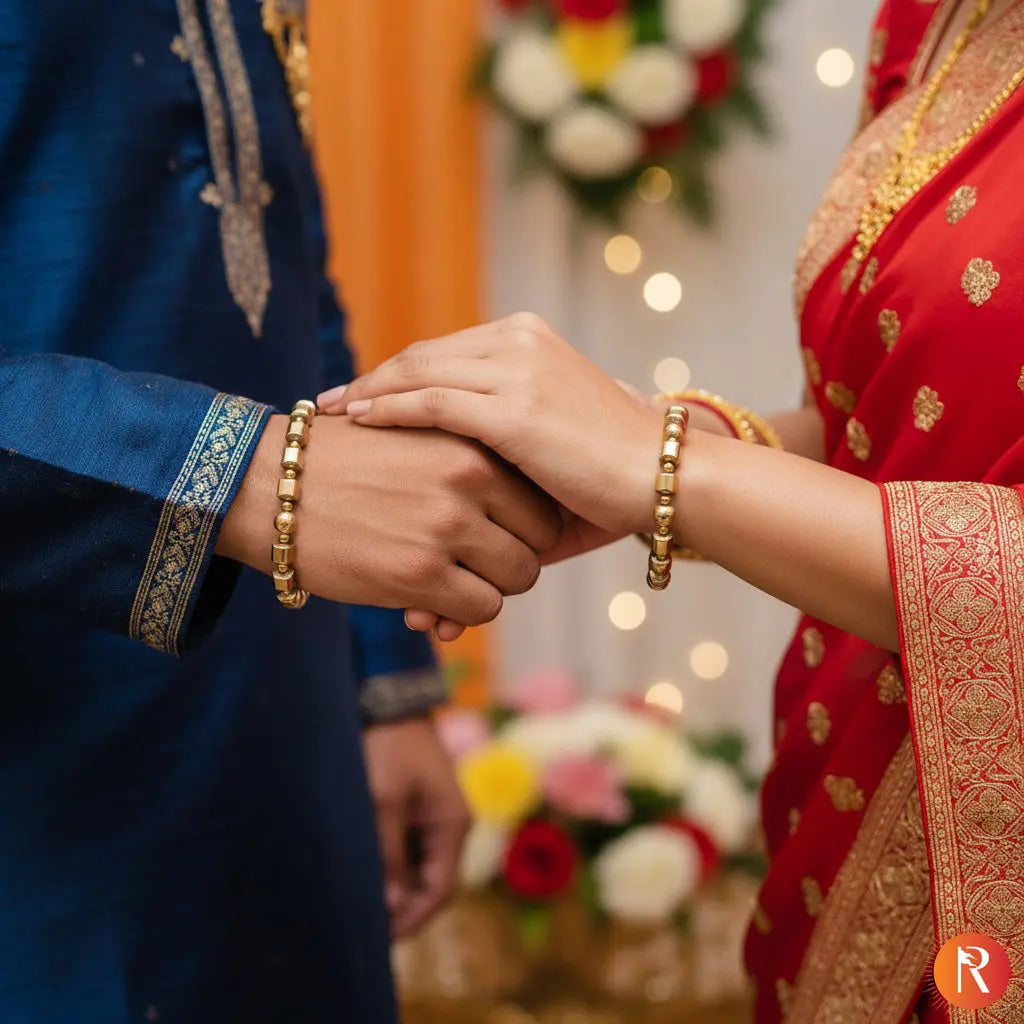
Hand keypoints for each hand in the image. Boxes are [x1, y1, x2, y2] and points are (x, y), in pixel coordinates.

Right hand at [217, 413, 561, 625]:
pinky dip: (464, 614)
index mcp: (471, 442)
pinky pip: (481, 608)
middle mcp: (468, 481)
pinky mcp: (419, 573)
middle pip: (541, 538)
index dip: (529, 522)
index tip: (503, 533)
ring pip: (518, 577)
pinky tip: (433, 604)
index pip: (541, 494)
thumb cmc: (342, 461)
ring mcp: (446, 527)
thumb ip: (468, 461)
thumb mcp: (414, 434)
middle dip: (516, 557)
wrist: (270, 487)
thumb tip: (514, 506)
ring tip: (458, 583)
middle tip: (482, 564)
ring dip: (492, 587)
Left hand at [321, 313, 664, 536]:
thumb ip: (505, 429)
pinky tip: (359, 420)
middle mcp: (519, 342)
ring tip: (331, 413)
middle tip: (329, 401)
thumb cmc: (611, 470)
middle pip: (422, 354)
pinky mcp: (513, 408)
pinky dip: (389, 408)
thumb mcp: (553, 432)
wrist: (663, 477)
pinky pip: (432, 401)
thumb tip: (467, 458)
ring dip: (369, 392)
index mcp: (528, 339)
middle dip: (372, 378)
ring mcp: (516, 370)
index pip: (444, 351)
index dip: (398, 372)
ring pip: (419, 371)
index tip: (363, 393)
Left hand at [363, 718, 469, 937]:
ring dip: (397, 888)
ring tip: (362, 905)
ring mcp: (436, 816)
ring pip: (420, 868)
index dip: (413, 917)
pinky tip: (368, 875)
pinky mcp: (420, 808)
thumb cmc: (387, 747)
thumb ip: (388, 854)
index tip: (380, 936)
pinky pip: (411, 849)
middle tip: (366, 927)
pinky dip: (393, 866)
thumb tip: (393, 904)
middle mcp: (451, 824)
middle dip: (404, 908)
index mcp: (453, 824)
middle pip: (433, 883)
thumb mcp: (384, 800)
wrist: (389, 699)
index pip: (441, 889)